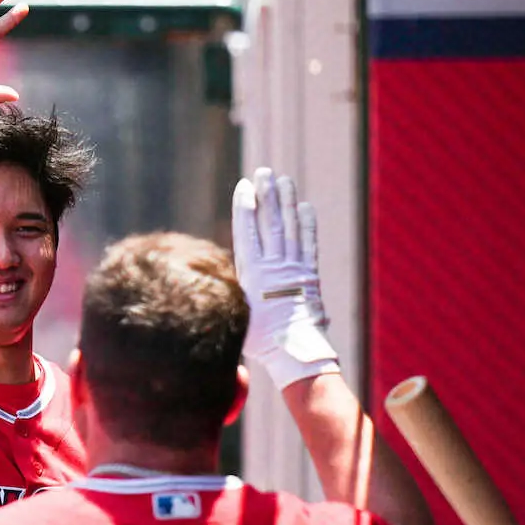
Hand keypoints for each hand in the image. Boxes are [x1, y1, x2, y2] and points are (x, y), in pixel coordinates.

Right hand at [231, 168, 338, 389]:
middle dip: (267, 195)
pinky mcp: (309, 275)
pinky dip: (307, 225)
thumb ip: (233, 290)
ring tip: (285, 181)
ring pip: (289, 228)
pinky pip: (308, 244)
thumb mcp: (237, 312)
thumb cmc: (258, 339)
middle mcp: (273, 266)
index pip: (247, 232)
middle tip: (265, 173)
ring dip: (286, 203)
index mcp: (252, 273)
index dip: (245, 207)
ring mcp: (293, 268)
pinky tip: (305, 208)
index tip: (244, 186)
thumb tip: (214, 278)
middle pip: (269, 223)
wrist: (291, 351)